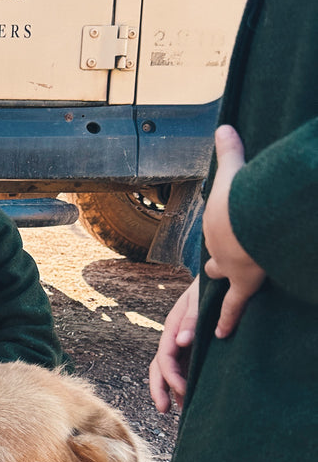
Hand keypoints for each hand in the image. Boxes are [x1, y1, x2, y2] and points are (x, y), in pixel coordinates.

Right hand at [149, 277, 198, 412]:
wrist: (222, 278)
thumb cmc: (210, 288)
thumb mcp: (199, 300)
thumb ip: (192, 320)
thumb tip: (181, 342)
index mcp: (173, 327)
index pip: (164, 357)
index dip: (171, 376)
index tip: (182, 391)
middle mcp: (175, 338)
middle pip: (160, 367)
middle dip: (159, 388)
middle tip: (164, 409)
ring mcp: (184, 343)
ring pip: (170, 370)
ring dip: (170, 389)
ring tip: (177, 410)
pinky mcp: (195, 347)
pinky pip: (184, 368)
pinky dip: (183, 383)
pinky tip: (189, 397)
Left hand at [202, 126, 265, 338]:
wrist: (247, 219)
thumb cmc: (243, 196)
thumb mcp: (234, 172)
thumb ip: (230, 151)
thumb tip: (225, 126)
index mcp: (222, 225)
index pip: (222, 236)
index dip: (225, 240)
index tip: (225, 245)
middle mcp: (222, 248)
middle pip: (219, 262)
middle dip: (220, 267)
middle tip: (219, 270)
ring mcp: (230, 268)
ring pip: (224, 284)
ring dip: (223, 292)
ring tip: (213, 308)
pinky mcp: (242, 283)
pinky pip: (233, 308)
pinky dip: (226, 321)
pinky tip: (218, 335)